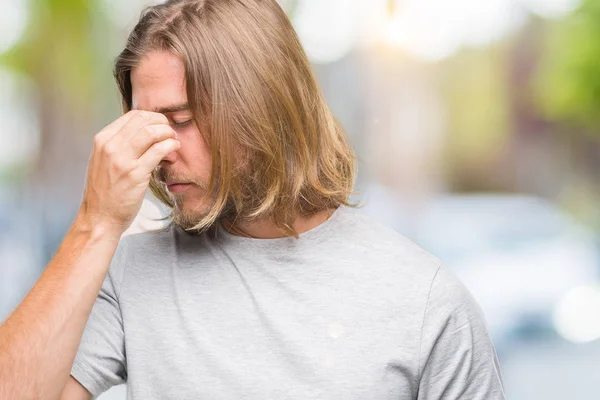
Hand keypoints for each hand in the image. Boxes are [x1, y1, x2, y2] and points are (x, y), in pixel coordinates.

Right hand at [78, 110, 179, 234]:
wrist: (99, 218)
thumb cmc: (106, 192)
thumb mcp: (105, 161)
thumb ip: (120, 145)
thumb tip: (146, 132)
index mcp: (102, 140)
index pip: (133, 115)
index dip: (153, 118)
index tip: (162, 127)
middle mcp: (110, 146)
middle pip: (144, 120)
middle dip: (163, 123)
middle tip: (171, 134)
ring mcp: (122, 159)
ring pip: (152, 132)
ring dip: (168, 134)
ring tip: (174, 142)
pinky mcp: (135, 173)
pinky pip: (159, 150)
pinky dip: (171, 146)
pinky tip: (173, 151)